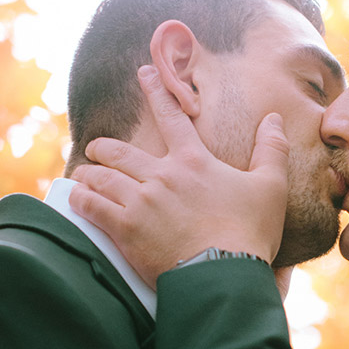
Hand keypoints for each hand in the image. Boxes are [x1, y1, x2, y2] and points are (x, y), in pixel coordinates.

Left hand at [68, 66, 290, 286]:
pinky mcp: (126, 230)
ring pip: (101, 178)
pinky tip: (74, 198)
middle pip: (120, 152)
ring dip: (88, 174)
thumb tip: (274, 118)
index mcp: (193, 161)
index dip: (156, 92)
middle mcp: (162, 176)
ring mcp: (140, 202)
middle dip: (103, 148)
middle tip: (94, 148)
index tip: (143, 73)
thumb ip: (271, 150)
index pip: (172, 117)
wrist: (224, 275)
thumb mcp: (271, 188)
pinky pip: (92, 207)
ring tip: (81, 175)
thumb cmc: (249, 233)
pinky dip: (81, 200)